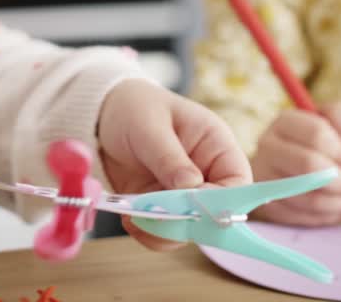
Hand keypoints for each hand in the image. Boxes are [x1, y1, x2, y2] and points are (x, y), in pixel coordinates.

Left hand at [97, 79, 252, 250]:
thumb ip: (169, 156)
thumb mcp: (150, 126)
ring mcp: (182, 194)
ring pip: (187, 228)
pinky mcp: (159, 207)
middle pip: (214, 212)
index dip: (222, 200)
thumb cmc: (136, 108)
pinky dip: (146, 232)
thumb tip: (191, 186)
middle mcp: (205, 174)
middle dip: (188, 221)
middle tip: (158, 217)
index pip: (237, 182)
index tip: (193, 204)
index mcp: (216, 146)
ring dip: (163, 231)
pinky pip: (162, 231)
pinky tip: (128, 218)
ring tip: (136, 217)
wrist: (103, 115)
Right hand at [249, 103, 340, 225]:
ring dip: (337, 201)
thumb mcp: (327, 119)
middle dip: (340, 179)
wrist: (281, 166)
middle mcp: (267, 147)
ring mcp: (264, 177)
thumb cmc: (313, 142)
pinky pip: (304, 217)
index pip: (317, 133)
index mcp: (284, 122)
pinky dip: (325, 215)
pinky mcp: (268, 205)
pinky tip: (331, 207)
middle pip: (310, 165)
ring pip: (309, 196)